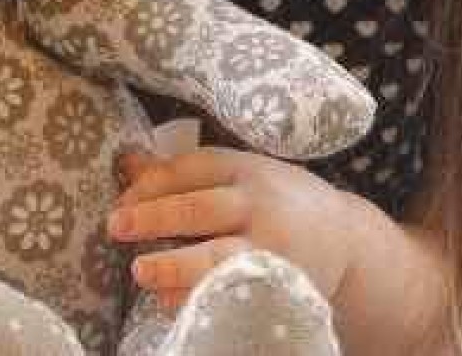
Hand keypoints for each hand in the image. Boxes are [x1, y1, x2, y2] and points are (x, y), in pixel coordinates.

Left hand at [108, 149, 357, 311]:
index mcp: (245, 169)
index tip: (120, 199)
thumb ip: (185, 171)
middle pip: (201, 209)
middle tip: (116, 225)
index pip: (192, 169)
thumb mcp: (239, 174)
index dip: (152, 183)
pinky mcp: (279, 288)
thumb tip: (125, 161)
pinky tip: (168, 301)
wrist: (346, 240)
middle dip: (156, 216)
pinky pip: (233, 296)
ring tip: (139, 270)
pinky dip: (198, 299)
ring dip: (175, 265)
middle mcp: (258, 206)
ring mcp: (270, 250)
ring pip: (219, 258)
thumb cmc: (276, 200)